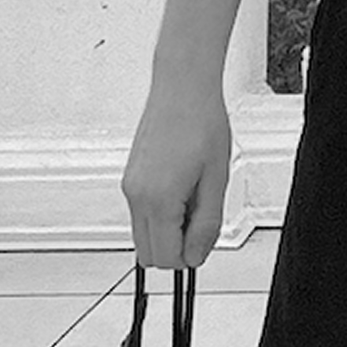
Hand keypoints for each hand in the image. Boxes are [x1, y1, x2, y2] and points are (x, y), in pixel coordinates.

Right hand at [121, 72, 232, 267]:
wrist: (182, 88)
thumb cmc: (202, 123)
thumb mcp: (217, 179)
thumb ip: (207, 224)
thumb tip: (196, 256)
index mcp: (158, 199)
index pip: (166, 258)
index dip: (190, 256)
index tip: (206, 237)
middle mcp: (135, 196)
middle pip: (148, 255)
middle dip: (176, 248)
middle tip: (201, 218)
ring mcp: (129, 187)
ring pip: (142, 236)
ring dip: (168, 230)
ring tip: (193, 197)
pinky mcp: (129, 178)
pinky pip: (141, 214)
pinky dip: (160, 214)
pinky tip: (182, 187)